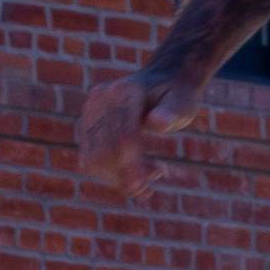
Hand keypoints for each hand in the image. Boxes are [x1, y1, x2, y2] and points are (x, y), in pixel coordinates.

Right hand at [71, 71, 190, 208]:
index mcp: (124, 91)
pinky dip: (110, 175)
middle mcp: (100, 98)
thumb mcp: (183, 102)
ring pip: (93, 159)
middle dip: (124, 176)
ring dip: (118, 178)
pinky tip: (135, 178)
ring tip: (148, 180)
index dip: (132, 165)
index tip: (144, 188)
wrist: (162, 81)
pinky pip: (90, 158)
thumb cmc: (176, 95)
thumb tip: (157, 122)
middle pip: (103, 150)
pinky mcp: (86, 124)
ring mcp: (90, 111)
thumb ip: (173, 112)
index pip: (123, 136)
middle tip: (149, 187)